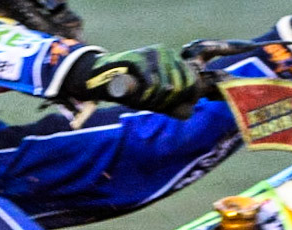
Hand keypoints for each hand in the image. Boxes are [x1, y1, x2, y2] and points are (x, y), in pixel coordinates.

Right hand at [84, 45, 198, 115]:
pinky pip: (150, 83)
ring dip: (152, 101)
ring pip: (165, 86)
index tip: (164, 106)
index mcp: (174, 60)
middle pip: (179, 86)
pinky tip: (135, 99)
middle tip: (149, 105)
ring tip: (139, 102)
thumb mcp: (153, 96)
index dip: (182, 99)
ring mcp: (152, 54)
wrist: (101, 80)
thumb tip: (187, 113)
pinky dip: (143, 97)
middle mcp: (167, 53)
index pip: (191, 82)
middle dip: (165, 102)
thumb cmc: (129, 89)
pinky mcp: (138, 58)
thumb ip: (170, 102)